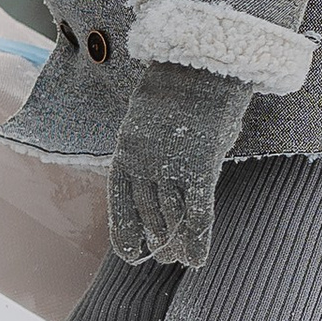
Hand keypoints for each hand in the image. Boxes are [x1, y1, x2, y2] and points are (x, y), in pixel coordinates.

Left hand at [107, 63, 254, 269]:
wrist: (200, 61)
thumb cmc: (179, 87)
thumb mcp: (151, 120)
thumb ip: (152, 151)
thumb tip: (164, 180)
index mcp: (126, 151)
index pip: (121, 203)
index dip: (126, 231)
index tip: (130, 254)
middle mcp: (142, 165)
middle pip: (148, 215)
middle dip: (155, 241)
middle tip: (163, 257)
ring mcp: (170, 167)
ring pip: (171, 219)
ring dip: (174, 244)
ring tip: (179, 259)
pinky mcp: (199, 168)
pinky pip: (197, 215)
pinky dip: (197, 240)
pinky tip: (197, 259)